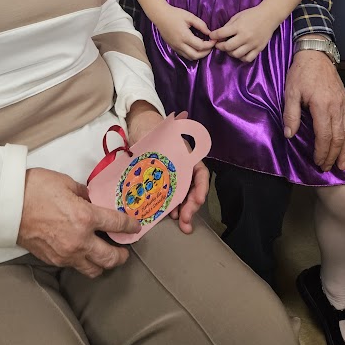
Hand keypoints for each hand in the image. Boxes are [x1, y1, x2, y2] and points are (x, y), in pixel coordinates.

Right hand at [17, 168, 139, 277]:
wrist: (8, 205)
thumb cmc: (35, 189)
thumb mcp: (66, 183)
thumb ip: (84, 194)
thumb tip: (93, 200)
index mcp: (85, 218)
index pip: (117, 224)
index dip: (130, 225)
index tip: (135, 226)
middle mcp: (79, 240)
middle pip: (111, 257)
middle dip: (122, 254)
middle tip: (124, 248)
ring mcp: (66, 254)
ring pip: (94, 269)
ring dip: (103, 263)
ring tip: (105, 255)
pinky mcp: (53, 260)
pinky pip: (75, 266)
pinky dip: (83, 262)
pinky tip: (83, 252)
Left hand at [126, 105, 208, 233]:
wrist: (143, 134)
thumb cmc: (155, 132)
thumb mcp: (165, 130)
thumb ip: (173, 127)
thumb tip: (179, 121)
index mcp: (189, 157)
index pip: (201, 173)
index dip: (202, 187)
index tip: (198, 199)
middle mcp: (186, 170)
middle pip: (194, 190)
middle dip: (192, 206)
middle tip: (186, 219)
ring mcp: (177, 179)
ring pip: (186, 197)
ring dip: (186, 212)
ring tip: (182, 223)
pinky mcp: (166, 186)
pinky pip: (173, 199)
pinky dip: (175, 209)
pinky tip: (172, 217)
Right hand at [154, 4, 213, 60]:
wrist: (160, 15)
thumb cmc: (175, 14)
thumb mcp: (190, 16)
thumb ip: (201, 24)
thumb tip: (209, 32)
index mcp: (184, 36)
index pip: (200, 46)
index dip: (209, 45)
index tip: (214, 40)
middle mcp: (179, 44)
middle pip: (196, 55)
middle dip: (206, 53)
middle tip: (211, 46)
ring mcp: (175, 47)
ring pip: (190, 57)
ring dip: (199, 55)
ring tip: (204, 48)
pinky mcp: (173, 47)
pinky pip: (184, 55)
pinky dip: (192, 54)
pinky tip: (195, 48)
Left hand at [211, 5, 277, 61]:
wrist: (269, 16)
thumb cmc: (252, 14)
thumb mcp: (237, 16)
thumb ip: (228, 26)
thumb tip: (218, 35)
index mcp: (239, 27)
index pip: (221, 34)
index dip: (213, 35)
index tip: (212, 36)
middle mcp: (245, 36)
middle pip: (227, 47)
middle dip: (220, 46)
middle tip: (218, 44)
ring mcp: (252, 44)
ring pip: (236, 55)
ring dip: (230, 52)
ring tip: (229, 48)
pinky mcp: (259, 49)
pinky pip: (247, 59)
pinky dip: (241, 57)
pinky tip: (240, 52)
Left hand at [283, 49, 344, 171]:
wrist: (315, 55)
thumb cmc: (301, 73)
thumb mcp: (290, 92)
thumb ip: (291, 114)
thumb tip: (290, 135)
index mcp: (322, 106)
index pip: (324, 136)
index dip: (321, 152)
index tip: (317, 162)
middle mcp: (337, 107)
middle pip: (338, 138)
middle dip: (332, 155)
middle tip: (327, 168)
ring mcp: (344, 105)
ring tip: (342, 165)